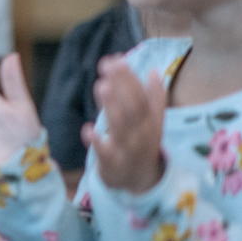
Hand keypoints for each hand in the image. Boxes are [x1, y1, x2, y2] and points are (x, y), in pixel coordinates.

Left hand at [83, 56, 165, 193]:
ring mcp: (127, 149)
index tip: (117, 59)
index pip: (142, 96)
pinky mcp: (112, 164)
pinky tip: (88, 128)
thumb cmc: (142, 144)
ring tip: (101, 85)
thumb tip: (153, 71)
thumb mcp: (152, 122)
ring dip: (112, 106)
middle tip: (108, 65)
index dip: (130, 79)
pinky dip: (97, 141)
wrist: (140, 181)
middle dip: (122, 86)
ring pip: (120, 126)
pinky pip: (105, 152)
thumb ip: (154, 97)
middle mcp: (141, 133)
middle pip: (133, 108)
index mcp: (150, 121)